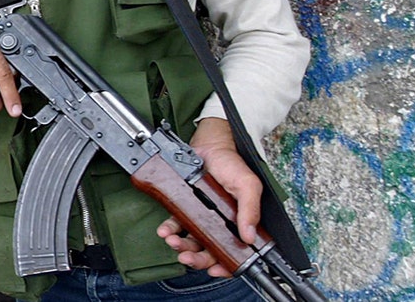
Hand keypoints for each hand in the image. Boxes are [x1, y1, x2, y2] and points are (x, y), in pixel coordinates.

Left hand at [156, 118, 261, 277]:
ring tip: (174, 241)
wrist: (210, 145)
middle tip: (187, 256)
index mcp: (238, 222)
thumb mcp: (248, 185)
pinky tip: (165, 230)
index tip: (214, 269)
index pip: (233, 251)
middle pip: (209, 250)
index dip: (224, 265)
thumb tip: (249, 236)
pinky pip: (176, 224)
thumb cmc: (232, 164)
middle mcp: (219, 223)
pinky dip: (169, 229)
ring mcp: (201, 216)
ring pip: (191, 240)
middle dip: (197, 258)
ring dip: (181, 245)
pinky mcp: (185, 206)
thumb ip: (250, 210)